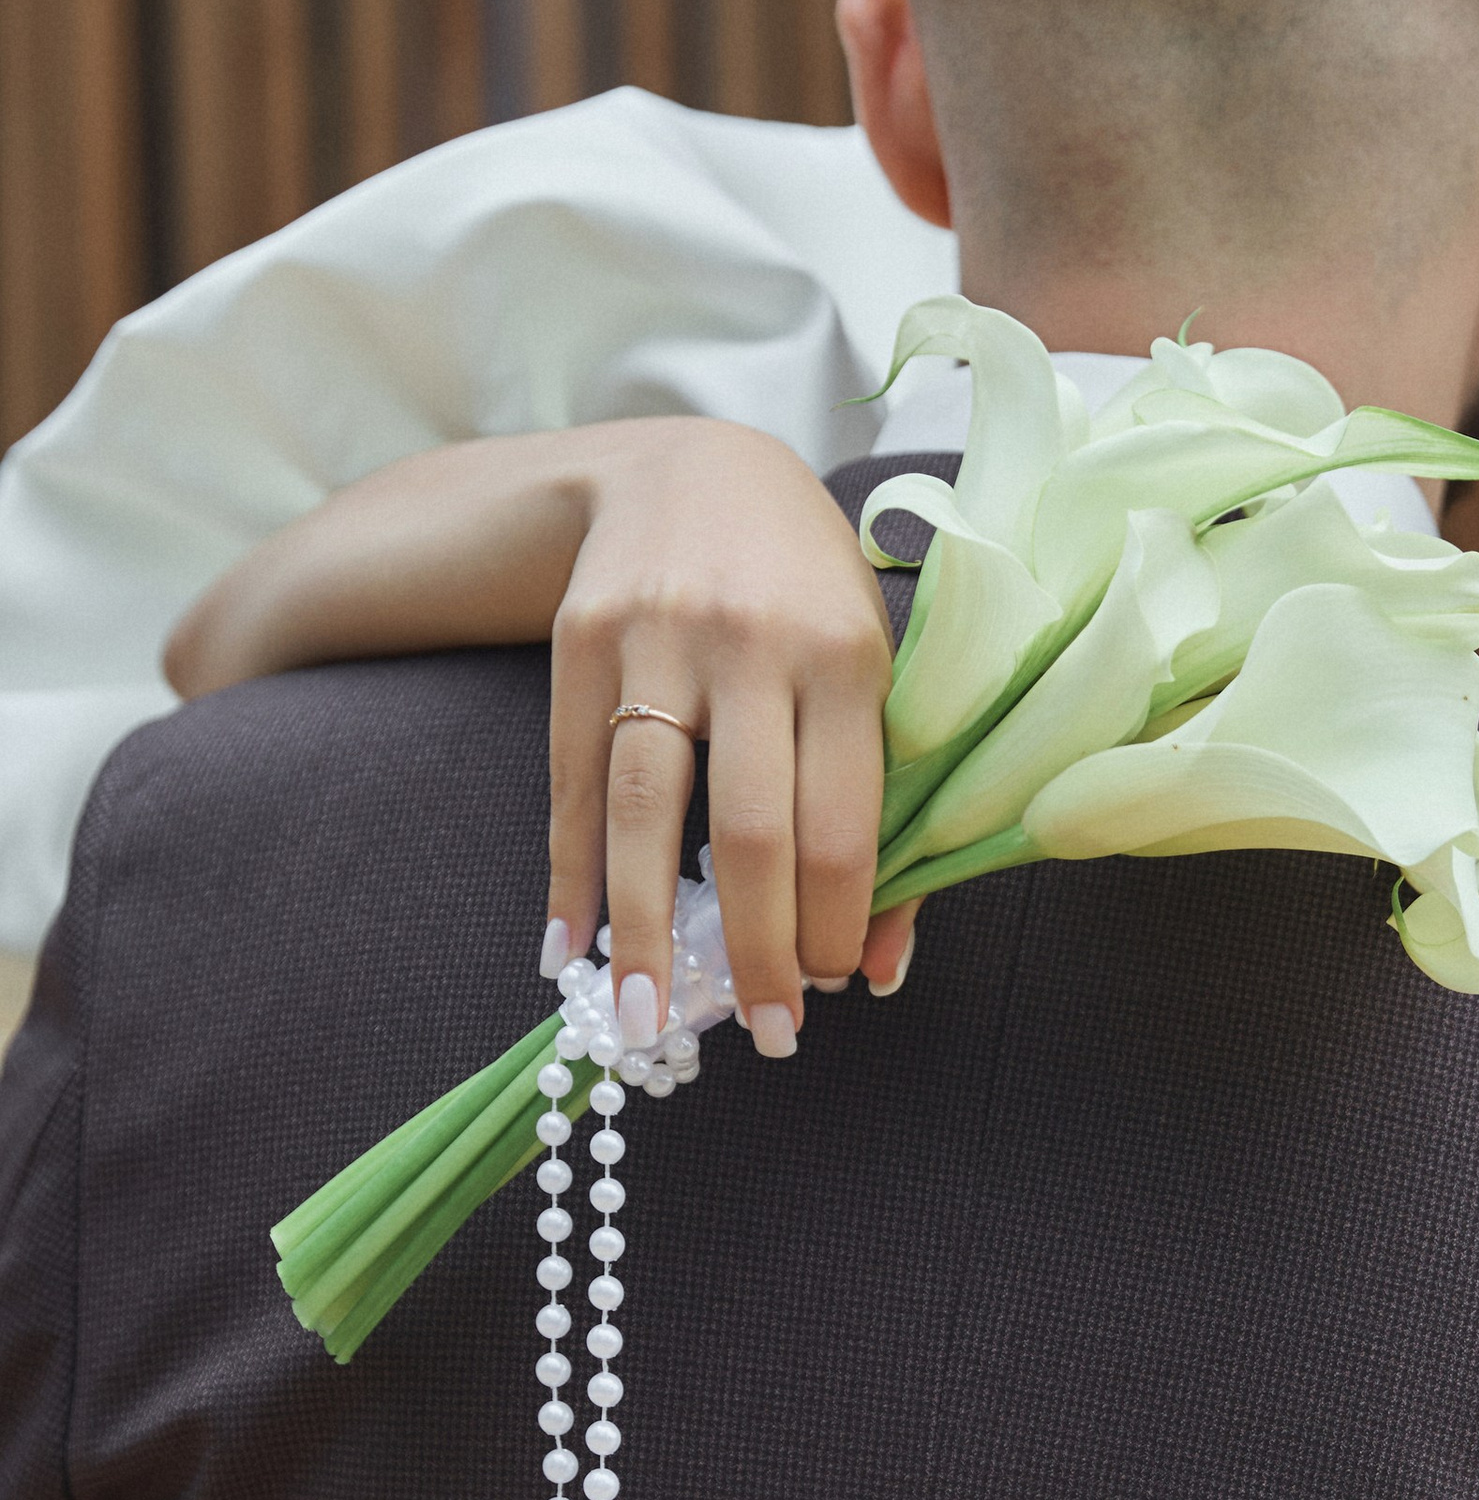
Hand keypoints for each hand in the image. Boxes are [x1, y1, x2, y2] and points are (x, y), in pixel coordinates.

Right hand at [545, 419, 916, 1055]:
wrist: (695, 466)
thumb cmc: (809, 593)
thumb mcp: (873, 671)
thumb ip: (887, 807)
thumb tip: (880, 963)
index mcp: (848, 656)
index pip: (842, 823)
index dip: (832, 921)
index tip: (831, 986)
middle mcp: (753, 645)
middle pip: (751, 831)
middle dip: (756, 951)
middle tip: (764, 1033)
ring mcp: (657, 638)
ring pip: (648, 814)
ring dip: (645, 931)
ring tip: (645, 1020)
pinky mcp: (580, 639)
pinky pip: (573, 783)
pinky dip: (572, 873)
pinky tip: (570, 946)